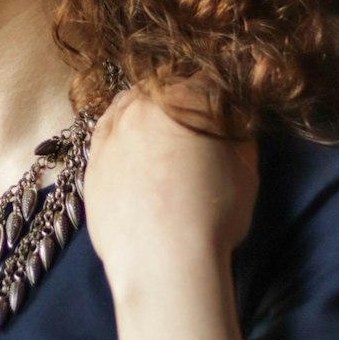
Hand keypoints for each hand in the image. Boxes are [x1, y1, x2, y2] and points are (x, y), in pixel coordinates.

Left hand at [82, 82, 257, 297]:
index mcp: (185, 98)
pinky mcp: (92, 157)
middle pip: (165, 87)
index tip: (226, 106)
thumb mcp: (246, 169)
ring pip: (130, 104)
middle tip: (195, 122)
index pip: (208, 79)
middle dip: (182, 98)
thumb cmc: (213, 216)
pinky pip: (106, 130)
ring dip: (148, 110)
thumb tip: (233, 115)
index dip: (221, 92)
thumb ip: (238, 131)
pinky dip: (120, 131)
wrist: (162, 261)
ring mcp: (112, 130)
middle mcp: (143, 104)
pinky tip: (132, 144)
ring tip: (163, 134)